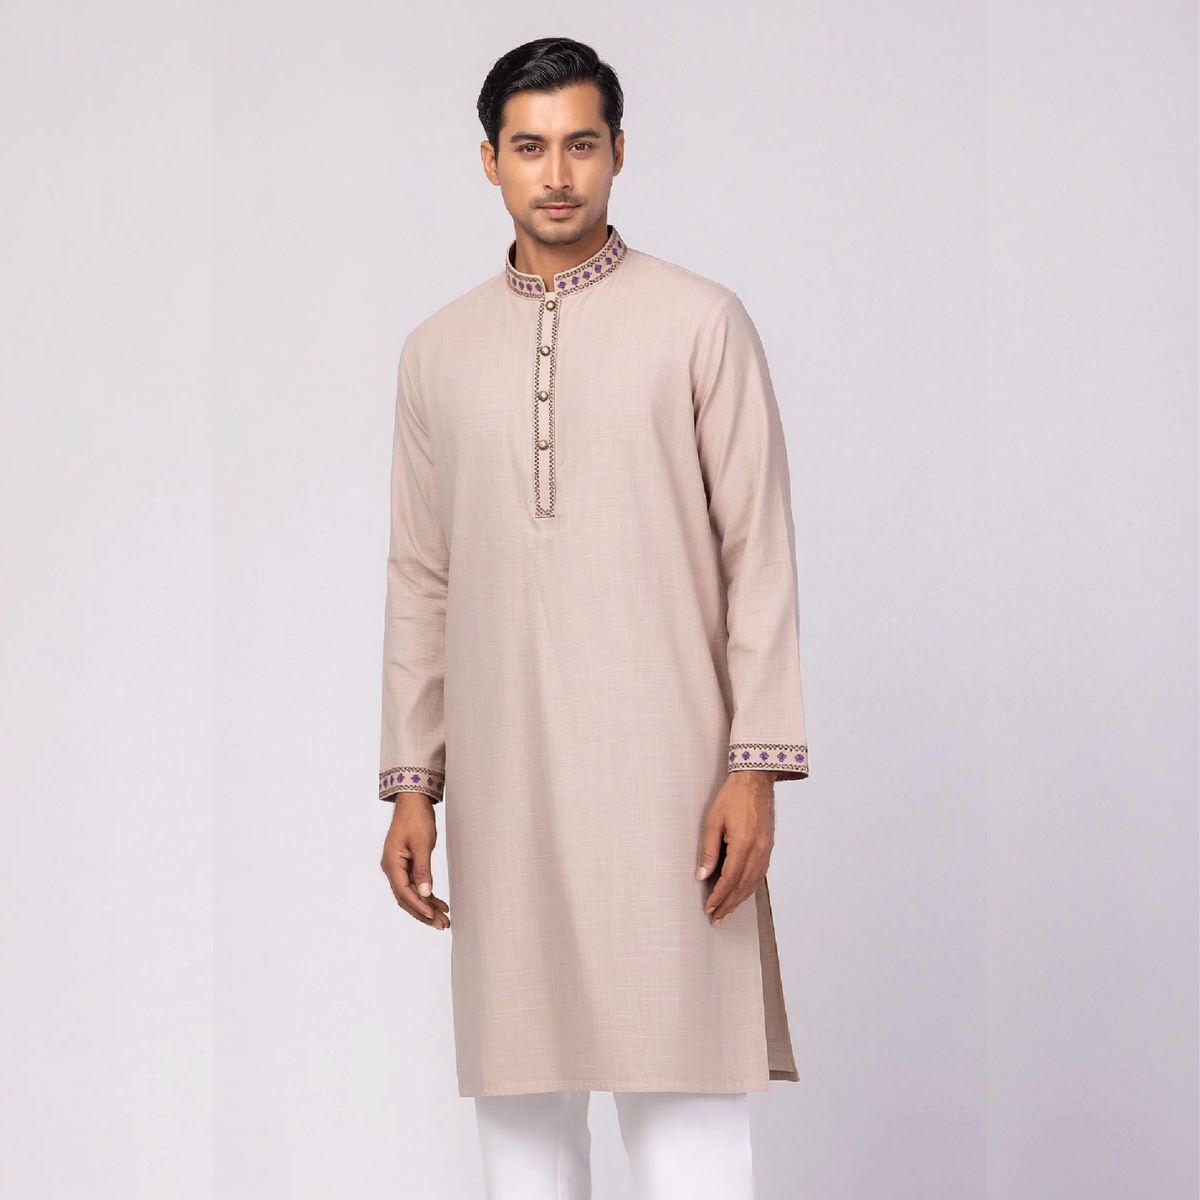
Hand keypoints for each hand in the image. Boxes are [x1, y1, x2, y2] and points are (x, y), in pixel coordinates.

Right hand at [380, 793, 450, 929]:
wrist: (413, 801)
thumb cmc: (416, 818)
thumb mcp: (423, 843)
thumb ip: (422, 869)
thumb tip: (425, 893)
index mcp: (392, 862)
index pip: (404, 891)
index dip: (418, 905)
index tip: (433, 916)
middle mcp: (392, 868)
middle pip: (406, 897)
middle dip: (424, 912)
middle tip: (442, 925)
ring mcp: (398, 867)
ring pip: (411, 893)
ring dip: (427, 906)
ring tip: (444, 919)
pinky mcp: (406, 865)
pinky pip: (415, 885)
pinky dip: (426, 895)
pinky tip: (439, 903)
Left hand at [695, 770, 775, 924]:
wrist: (755, 780)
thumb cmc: (733, 797)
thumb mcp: (713, 821)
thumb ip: (709, 851)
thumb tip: (702, 875)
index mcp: (744, 843)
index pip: (730, 879)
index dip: (719, 896)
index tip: (709, 907)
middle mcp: (759, 850)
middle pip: (743, 886)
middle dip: (729, 905)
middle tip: (717, 918)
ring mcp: (766, 849)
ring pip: (753, 883)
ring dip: (740, 900)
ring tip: (728, 911)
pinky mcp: (769, 847)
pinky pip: (760, 874)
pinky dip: (750, 887)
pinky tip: (742, 893)